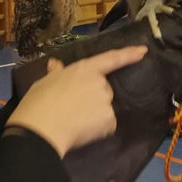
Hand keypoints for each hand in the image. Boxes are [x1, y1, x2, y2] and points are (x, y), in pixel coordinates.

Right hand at [8, 46, 146, 157]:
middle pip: (104, 90)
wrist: (41, 129)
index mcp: (85, 69)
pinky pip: (106, 124)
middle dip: (93, 98)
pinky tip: (81, 130)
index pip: (111, 58)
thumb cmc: (38, 102)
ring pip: (104, 108)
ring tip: (74, 120)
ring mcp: (106, 101)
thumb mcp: (45, 82)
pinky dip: (97, 129)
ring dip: (95, 114)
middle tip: (74, 108)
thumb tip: (55, 64)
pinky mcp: (109, 119)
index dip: (128, 54)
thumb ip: (56, 73)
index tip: (143, 51)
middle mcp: (100, 82)